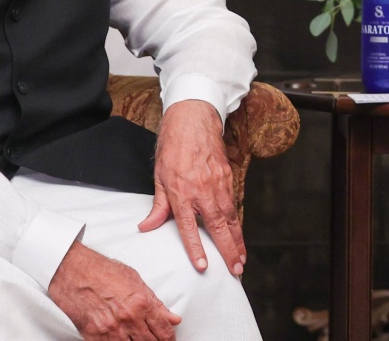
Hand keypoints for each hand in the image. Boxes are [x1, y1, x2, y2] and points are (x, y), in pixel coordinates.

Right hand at [48, 241, 179, 340]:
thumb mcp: (136, 281)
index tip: (169, 338)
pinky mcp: (95, 337)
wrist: (74, 273)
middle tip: (155, 339)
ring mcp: (111, 330)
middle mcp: (128, 318)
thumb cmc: (103, 272)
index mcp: (141, 303)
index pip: (163, 330)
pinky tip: (123, 339)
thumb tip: (173, 319)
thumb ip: (156, 303)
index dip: (169, 337)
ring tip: (139, 338)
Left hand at [139, 99, 244, 275]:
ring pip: (230, 217)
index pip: (189, 227)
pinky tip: (238, 233)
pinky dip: (236, 221)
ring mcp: (218, 183)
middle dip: (228, 250)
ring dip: (237, 239)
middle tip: (236, 269)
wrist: (193, 118)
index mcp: (181, 192)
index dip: (197, 249)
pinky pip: (233, 203)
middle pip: (218, 227)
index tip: (203, 266)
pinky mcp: (227, 176)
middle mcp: (202, 190)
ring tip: (242, 258)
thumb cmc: (173, 146)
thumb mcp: (159, 176)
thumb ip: (158, 206)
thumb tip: (147, 227)